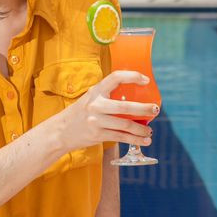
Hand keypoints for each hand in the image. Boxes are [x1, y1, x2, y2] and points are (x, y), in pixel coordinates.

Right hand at [41, 70, 155, 153]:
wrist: (60, 132)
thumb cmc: (79, 114)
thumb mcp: (89, 99)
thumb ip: (106, 97)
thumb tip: (133, 99)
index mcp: (95, 91)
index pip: (116, 77)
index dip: (132, 76)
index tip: (146, 80)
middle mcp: (96, 105)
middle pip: (125, 106)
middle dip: (144, 108)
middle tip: (156, 109)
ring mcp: (96, 121)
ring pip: (125, 125)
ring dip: (141, 128)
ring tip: (150, 129)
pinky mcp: (98, 135)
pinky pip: (121, 137)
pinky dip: (135, 139)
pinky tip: (145, 140)